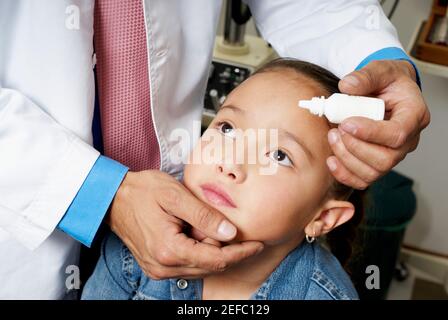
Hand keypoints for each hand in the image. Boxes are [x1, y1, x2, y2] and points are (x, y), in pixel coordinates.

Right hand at [107, 170, 263, 279]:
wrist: (113, 198)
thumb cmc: (142, 191)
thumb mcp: (175, 196)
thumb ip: (204, 216)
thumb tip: (230, 233)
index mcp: (169, 250)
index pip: (216, 259)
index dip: (240, 253)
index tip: (258, 244)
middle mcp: (163, 266)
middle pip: (210, 267)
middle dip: (229, 252)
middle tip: (240, 234)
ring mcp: (158, 269)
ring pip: (200, 268)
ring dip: (215, 253)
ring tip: (217, 231)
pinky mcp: (156, 266)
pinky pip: (188, 266)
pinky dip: (201, 254)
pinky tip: (202, 237)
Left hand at [327, 60, 429, 188]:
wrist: (386, 92)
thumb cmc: (388, 82)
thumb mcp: (380, 70)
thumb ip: (365, 77)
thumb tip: (346, 86)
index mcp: (414, 115)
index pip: (398, 134)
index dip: (371, 132)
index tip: (347, 123)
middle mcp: (408, 140)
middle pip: (386, 159)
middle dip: (355, 147)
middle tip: (337, 130)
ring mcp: (393, 154)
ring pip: (374, 172)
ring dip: (347, 158)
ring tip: (333, 136)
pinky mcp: (378, 163)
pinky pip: (363, 179)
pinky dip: (344, 174)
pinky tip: (331, 160)